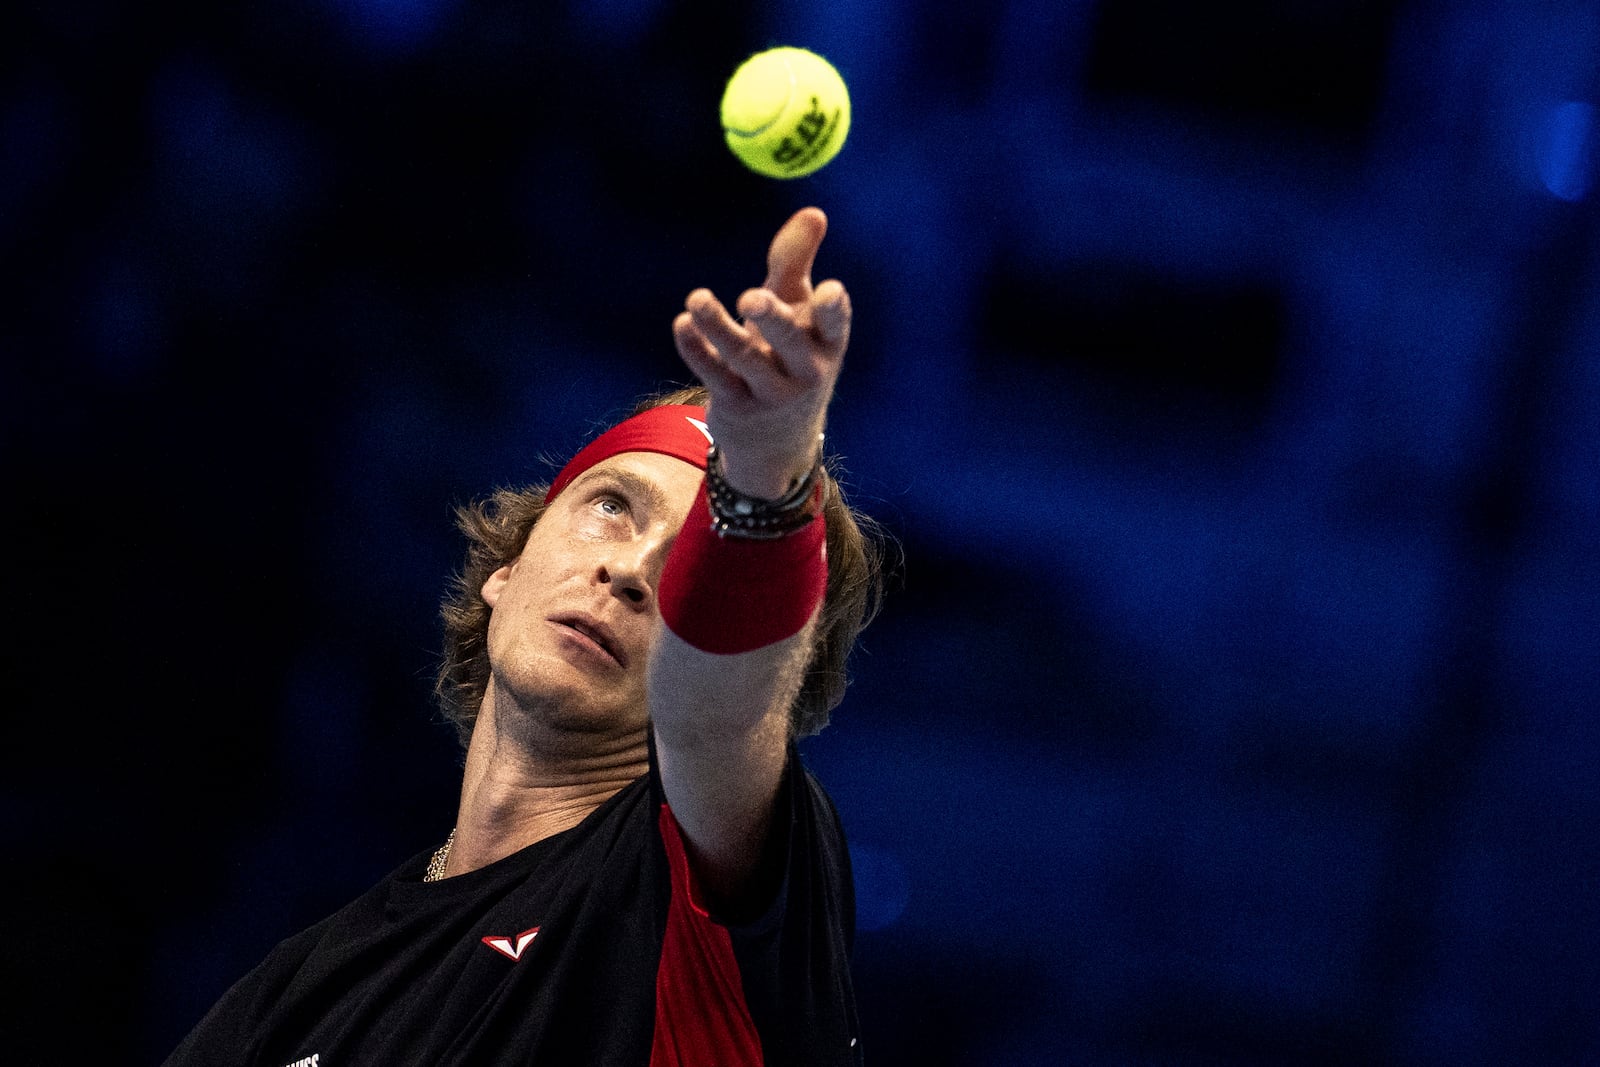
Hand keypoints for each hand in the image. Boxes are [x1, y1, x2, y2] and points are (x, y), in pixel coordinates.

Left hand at [672, 206, 850, 498]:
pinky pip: (715, 376)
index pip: (836, 327)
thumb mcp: (796, 308)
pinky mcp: (737, 407)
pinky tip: (682, 325)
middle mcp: (805, 372)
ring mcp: (770, 394)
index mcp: (826, 344)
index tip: (830, 289)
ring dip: (718, 328)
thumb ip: (797, 261)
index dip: (834, 311)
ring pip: (743, 359)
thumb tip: (813, 212)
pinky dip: (697, 351)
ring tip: (696, 299)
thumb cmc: (788, 353)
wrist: (776, 440)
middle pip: (790, 345)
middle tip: (751, 298)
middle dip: (773, 321)